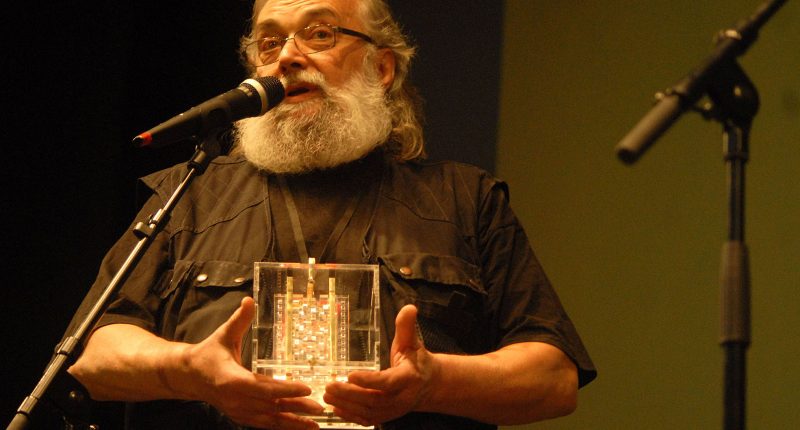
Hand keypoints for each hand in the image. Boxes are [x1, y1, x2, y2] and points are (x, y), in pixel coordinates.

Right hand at [184, 297, 323, 428]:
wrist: (189, 376)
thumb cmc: (208, 353)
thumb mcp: (223, 335)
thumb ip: (239, 320)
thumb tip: (249, 300)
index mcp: (232, 380)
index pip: (264, 388)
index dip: (286, 389)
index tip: (307, 388)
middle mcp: (236, 400)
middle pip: (271, 406)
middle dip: (296, 407)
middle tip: (320, 408)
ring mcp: (238, 411)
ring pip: (269, 420)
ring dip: (293, 422)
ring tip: (315, 425)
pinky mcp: (240, 417)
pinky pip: (263, 424)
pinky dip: (281, 426)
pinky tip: (298, 426)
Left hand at [323, 305, 435, 425]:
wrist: (429, 385)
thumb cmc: (417, 361)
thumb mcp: (412, 342)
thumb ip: (407, 327)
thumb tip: (409, 307)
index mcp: (408, 378)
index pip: (387, 381)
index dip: (369, 380)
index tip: (350, 375)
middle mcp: (401, 398)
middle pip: (374, 399)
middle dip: (350, 394)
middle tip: (330, 386)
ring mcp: (393, 410)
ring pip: (368, 412)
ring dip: (346, 405)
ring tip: (328, 395)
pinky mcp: (386, 416)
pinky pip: (367, 420)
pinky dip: (351, 416)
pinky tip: (336, 408)